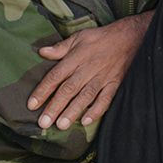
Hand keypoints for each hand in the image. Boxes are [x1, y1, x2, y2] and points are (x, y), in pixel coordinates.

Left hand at [27, 11, 153, 129]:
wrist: (131, 37)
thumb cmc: (102, 37)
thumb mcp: (80, 37)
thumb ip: (60, 47)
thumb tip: (41, 52)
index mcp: (76, 57)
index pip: (56, 76)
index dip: (43, 90)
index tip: (32, 105)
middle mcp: (88, 69)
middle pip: (69, 89)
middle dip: (55, 106)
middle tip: (44, 122)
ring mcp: (102, 77)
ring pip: (85, 96)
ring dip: (73, 111)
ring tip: (62, 125)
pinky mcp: (115, 83)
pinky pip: (106, 99)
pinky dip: (96, 110)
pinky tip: (86, 121)